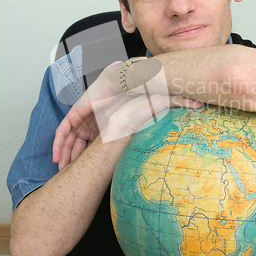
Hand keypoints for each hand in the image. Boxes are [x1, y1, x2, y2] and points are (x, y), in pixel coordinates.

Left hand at [53, 60, 201, 169]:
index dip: (89, 155)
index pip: (95, 140)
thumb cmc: (145, 94)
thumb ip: (174, 110)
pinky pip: (63, 129)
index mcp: (109, 121)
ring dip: (64, 153)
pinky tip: (56, 156)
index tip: (89, 172)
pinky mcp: (77, 111)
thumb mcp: (158, 110)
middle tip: (69, 174)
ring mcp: (85, 114)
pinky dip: (58, 143)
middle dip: (73, 157)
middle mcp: (96, 118)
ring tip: (60, 169)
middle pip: (79, 141)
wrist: (133, 80)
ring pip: (69, 137)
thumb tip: (200, 110)